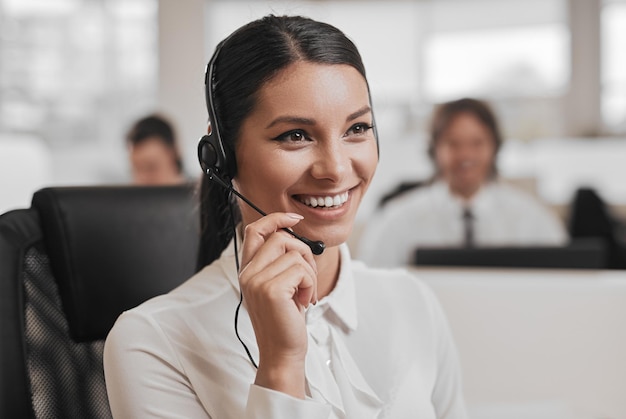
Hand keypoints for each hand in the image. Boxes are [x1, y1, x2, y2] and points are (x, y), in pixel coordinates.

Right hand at [238, 212, 317, 397]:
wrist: (282, 352)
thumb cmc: (285, 319)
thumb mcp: (280, 285)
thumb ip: (280, 260)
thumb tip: (294, 233)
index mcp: (248, 269)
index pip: (255, 230)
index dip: (276, 218)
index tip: (295, 218)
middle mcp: (248, 273)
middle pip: (282, 237)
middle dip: (304, 253)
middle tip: (306, 278)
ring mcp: (257, 280)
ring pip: (296, 253)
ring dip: (309, 274)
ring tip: (303, 294)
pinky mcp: (271, 289)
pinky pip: (302, 270)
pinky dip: (310, 285)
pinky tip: (303, 301)